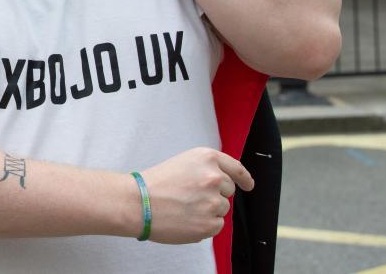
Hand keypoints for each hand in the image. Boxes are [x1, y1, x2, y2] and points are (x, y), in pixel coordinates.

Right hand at [139, 147, 253, 243]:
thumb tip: (222, 183)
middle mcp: (214, 177)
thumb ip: (205, 169)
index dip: (244, 178)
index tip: (248, 185)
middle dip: (214, 194)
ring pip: (221, 209)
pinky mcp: (210, 223)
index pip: (236, 168)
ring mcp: (214, 201)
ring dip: (208, 210)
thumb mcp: (182, 162)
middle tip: (189, 196)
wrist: (137, 203)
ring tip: (184, 208)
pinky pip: (216, 226)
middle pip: (228, 190)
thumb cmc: (154, 183)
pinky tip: (185, 219)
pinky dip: (204, 225)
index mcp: (206, 158)